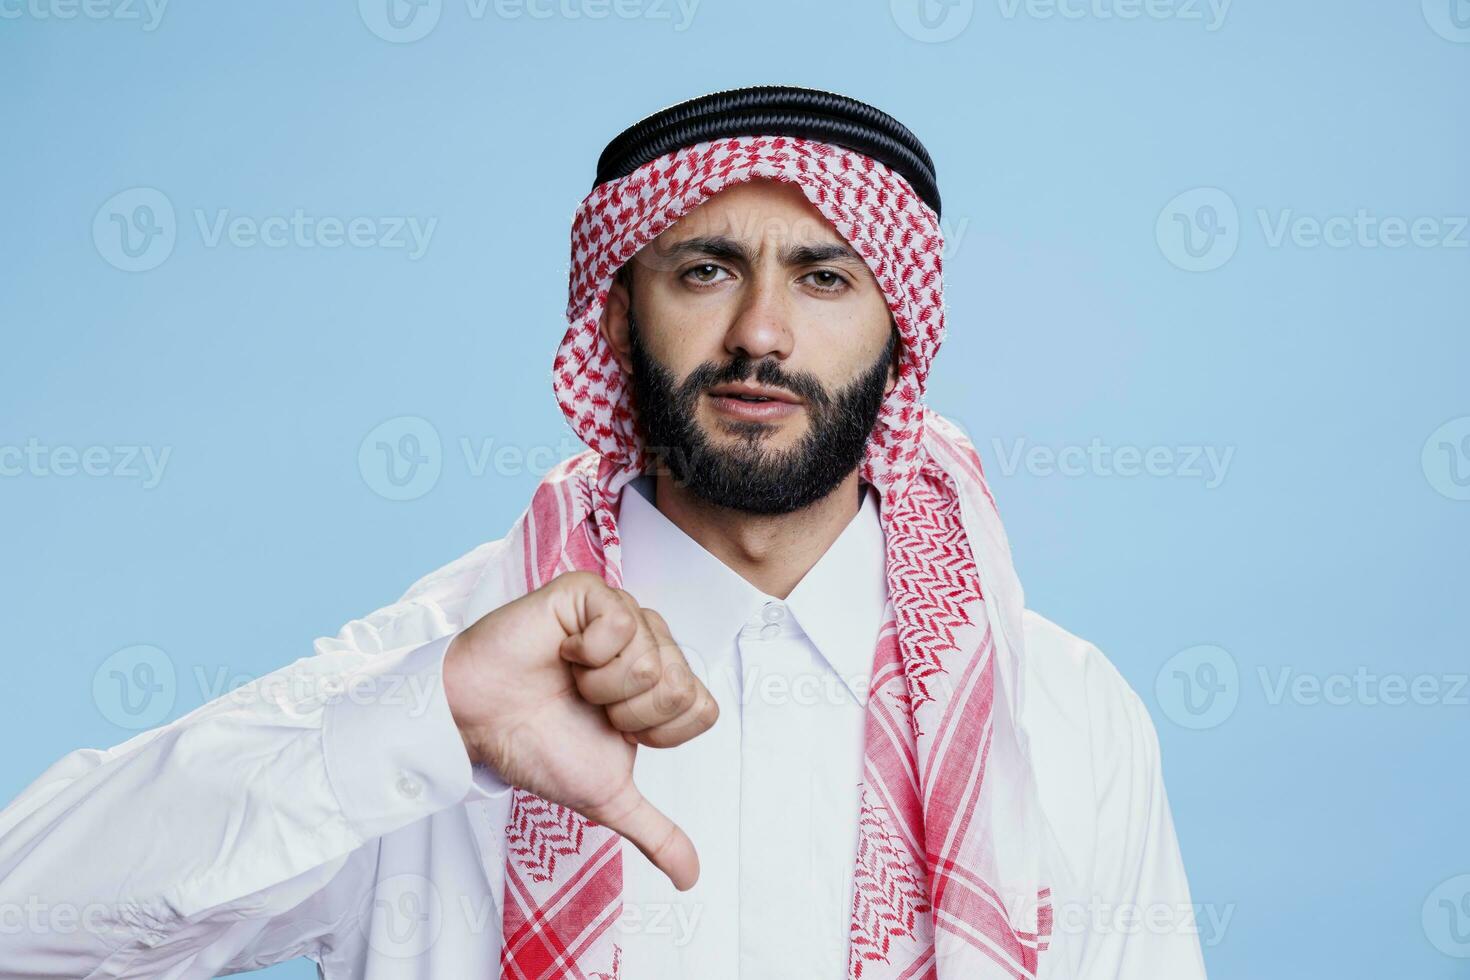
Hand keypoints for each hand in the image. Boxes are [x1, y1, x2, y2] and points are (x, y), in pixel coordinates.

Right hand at [443, 570, 717, 890]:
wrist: (480, 722)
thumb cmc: (537, 745)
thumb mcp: (606, 797)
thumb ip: (655, 832)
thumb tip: (690, 879)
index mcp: (662, 684)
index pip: (700, 709)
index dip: (654, 733)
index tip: (612, 730)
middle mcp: (650, 643)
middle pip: (679, 686)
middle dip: (626, 713)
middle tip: (587, 705)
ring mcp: (621, 613)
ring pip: (651, 660)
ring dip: (600, 685)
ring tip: (570, 678)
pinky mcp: (590, 591)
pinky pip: (619, 622)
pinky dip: (585, 652)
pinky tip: (561, 652)